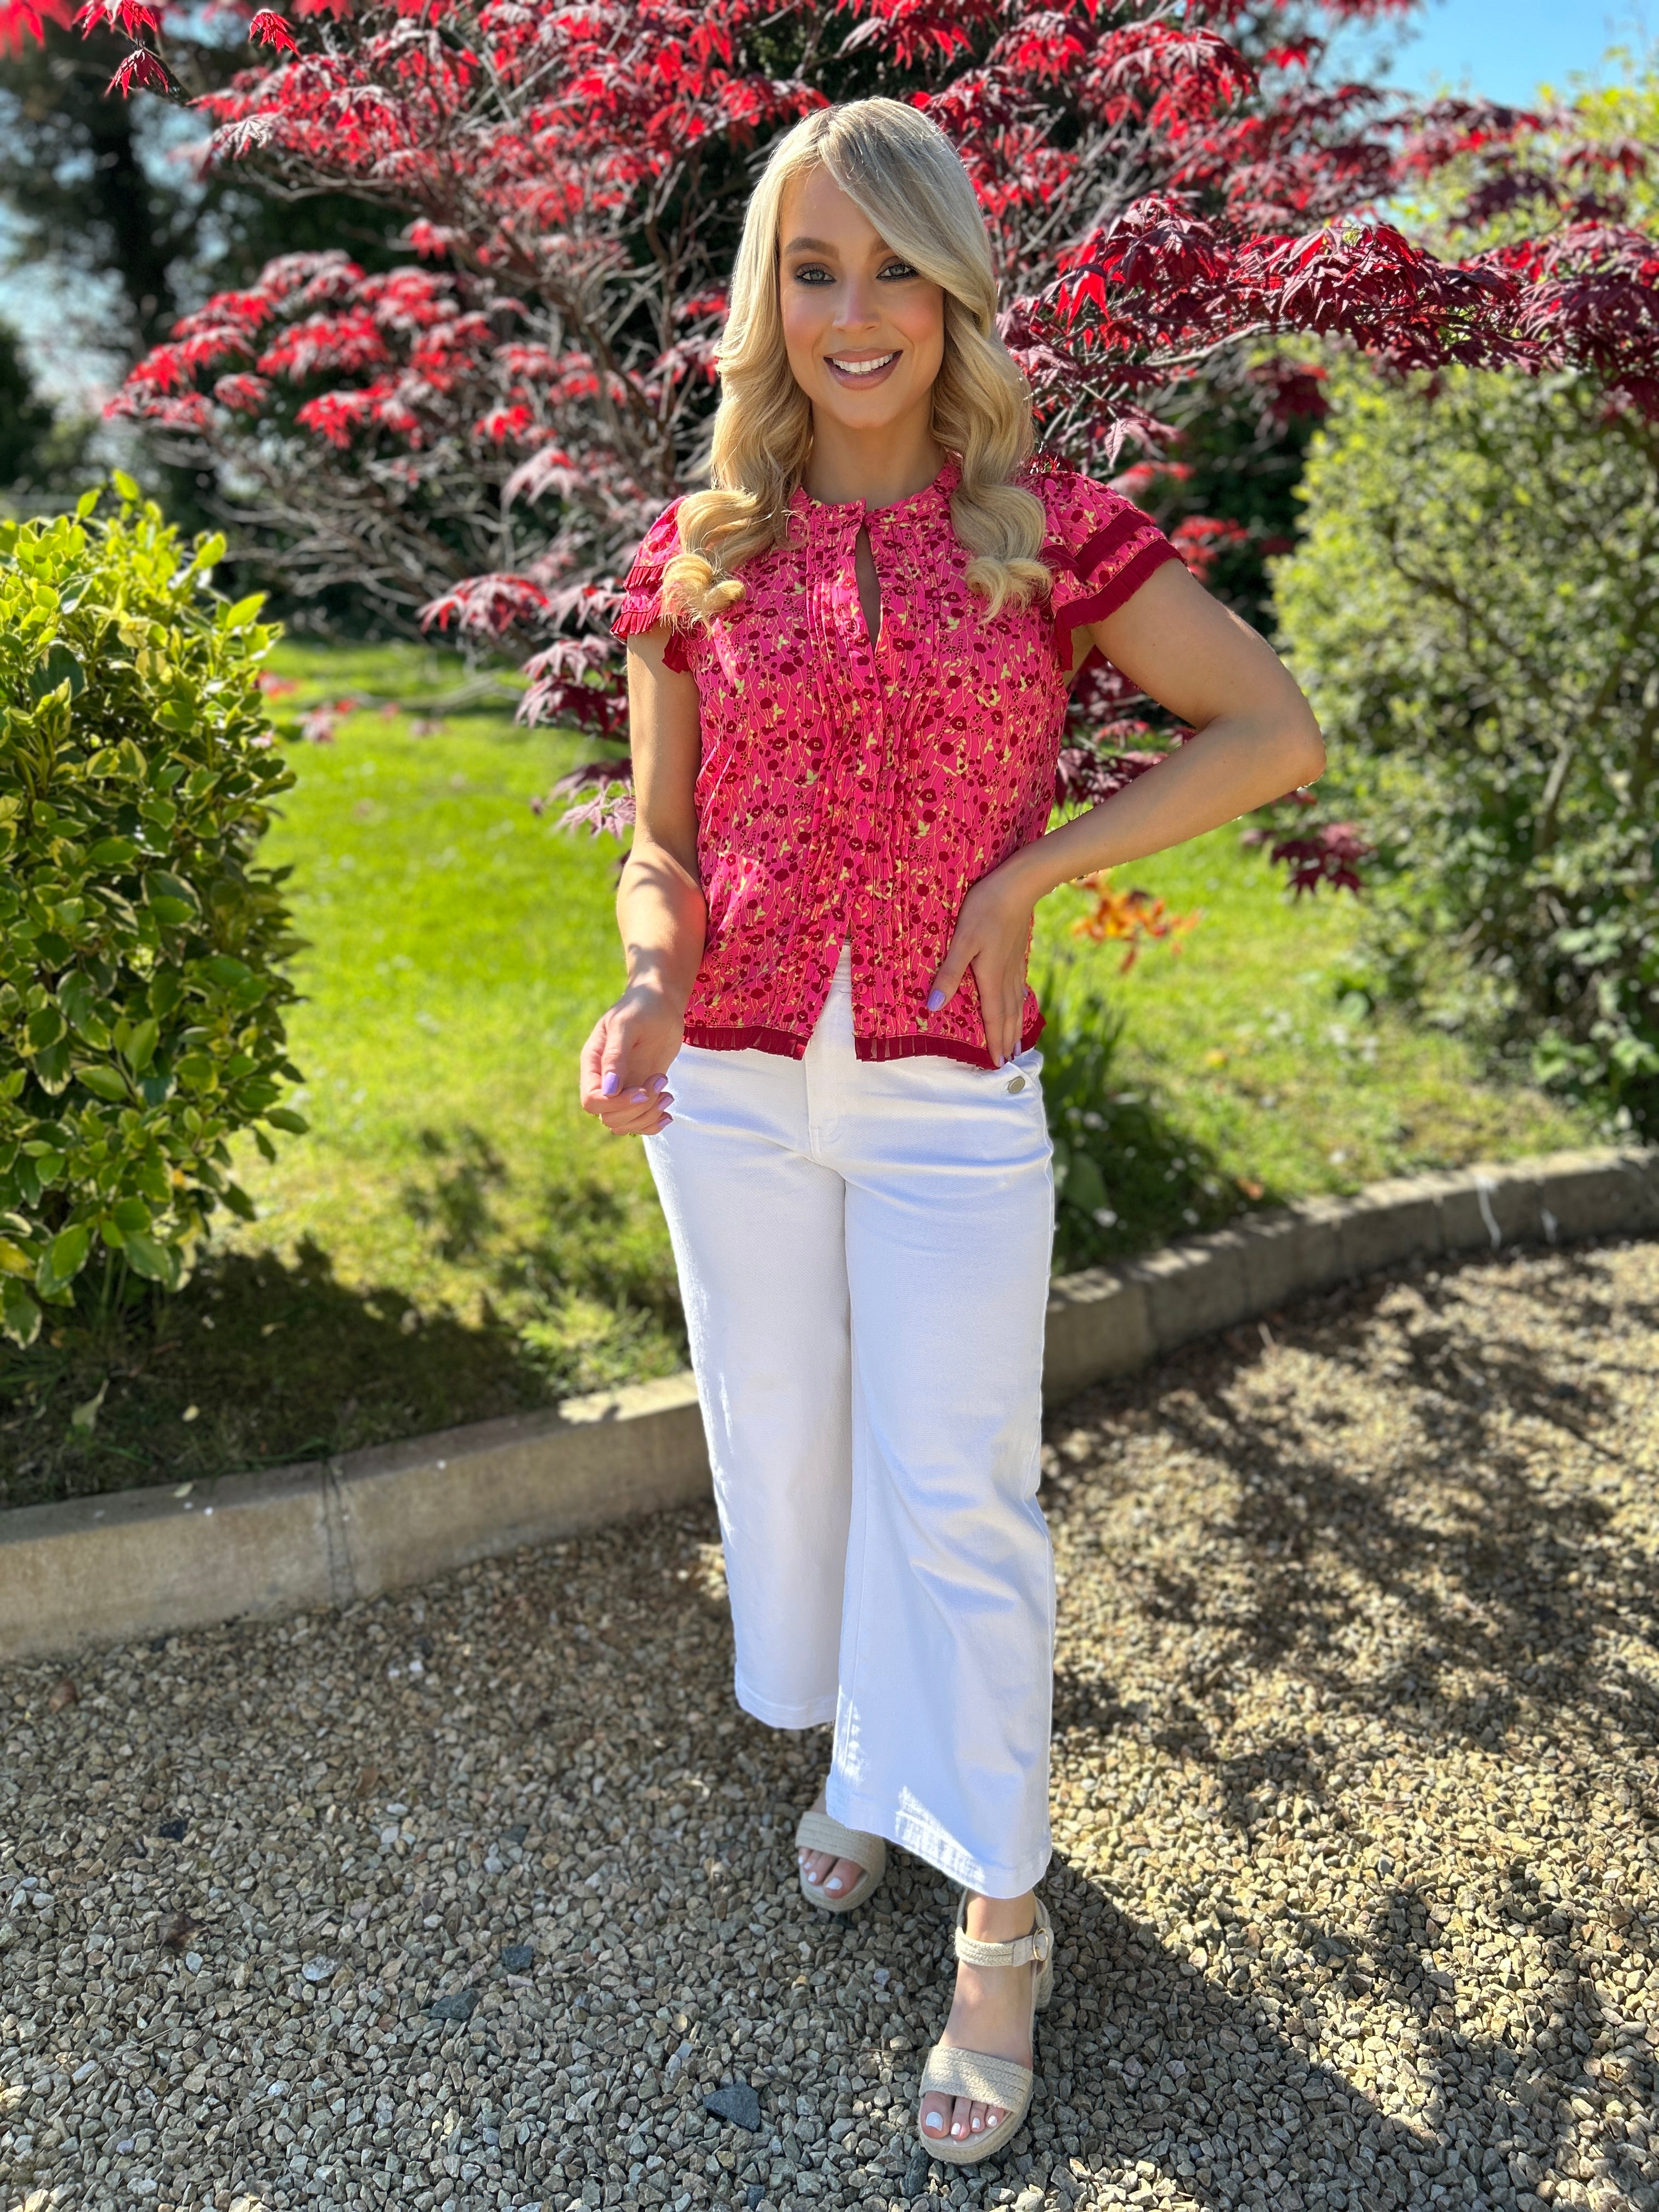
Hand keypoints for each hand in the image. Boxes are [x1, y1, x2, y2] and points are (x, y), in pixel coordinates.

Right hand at [579, 980, 684, 1134]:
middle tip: (660, 1081)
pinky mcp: (640, 1091)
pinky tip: (668, 1110)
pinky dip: (653, 1123)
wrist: (662, 1002)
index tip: (642, 1092)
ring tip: (667, 1094)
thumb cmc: (642, 1006)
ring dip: (647, 1117)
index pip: (591, 1100)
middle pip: (608, 1117)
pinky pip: (639, 1122)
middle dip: (637, 1109)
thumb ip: (615, 1056)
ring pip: (623, 1124)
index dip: (616, 1104)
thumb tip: (609, 1090)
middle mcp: (604, 1080)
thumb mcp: (626, 1025)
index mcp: (593, 1063)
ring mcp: (622, 1088)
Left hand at [926, 866, 1035, 1065]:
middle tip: (1010, 1062)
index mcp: (992, 978)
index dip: (994, 1041)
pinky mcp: (1018, 954)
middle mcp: (1006, 977)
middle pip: (1008, 1016)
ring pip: (1017, 1004)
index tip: (998, 1064)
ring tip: (1019, 1044)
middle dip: (1008, 1040)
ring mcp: (1015, 965)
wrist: (1018, 885)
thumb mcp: (962, 941)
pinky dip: (1020, 1005)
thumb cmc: (986, 909)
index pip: (993, 1018)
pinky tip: (1020, 1004)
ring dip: (1016, 1026)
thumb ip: (949, 974)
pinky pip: (1020, 989)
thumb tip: (933, 1008)